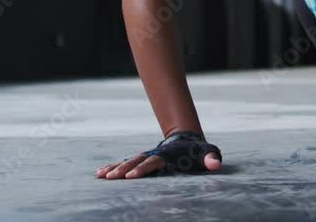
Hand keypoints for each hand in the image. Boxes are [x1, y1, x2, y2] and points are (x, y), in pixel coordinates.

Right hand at [95, 131, 221, 179]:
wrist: (188, 139)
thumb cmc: (199, 151)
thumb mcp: (208, 153)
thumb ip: (211, 159)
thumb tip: (215, 164)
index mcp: (169, 155)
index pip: (155, 162)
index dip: (144, 168)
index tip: (132, 176)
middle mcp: (155, 154)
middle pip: (138, 161)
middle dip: (124, 169)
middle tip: (111, 177)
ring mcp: (147, 156)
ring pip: (128, 161)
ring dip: (115, 168)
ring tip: (101, 176)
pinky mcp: (141, 159)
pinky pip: (125, 162)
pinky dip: (112, 166)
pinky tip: (99, 173)